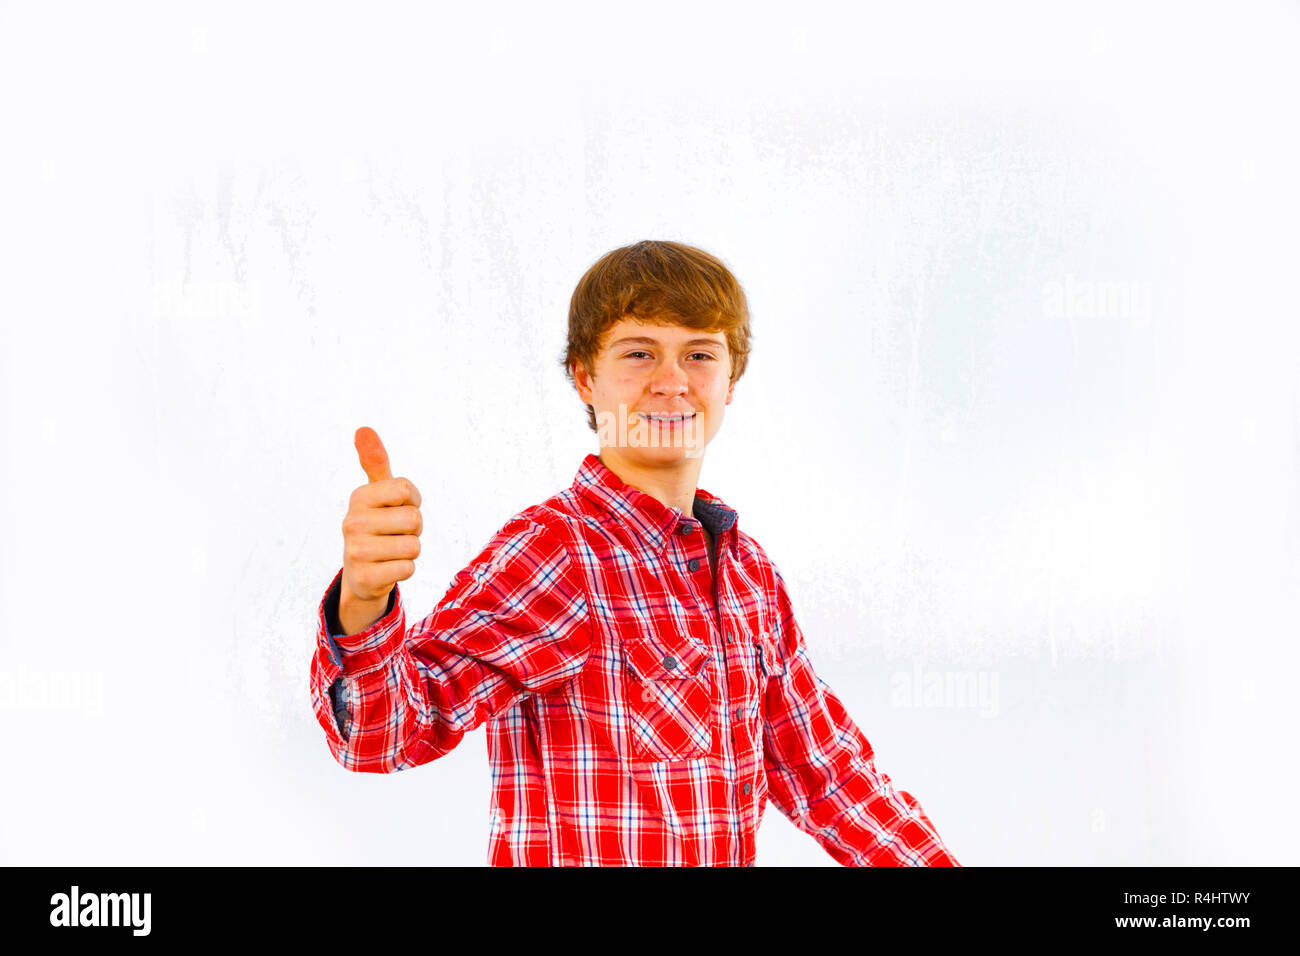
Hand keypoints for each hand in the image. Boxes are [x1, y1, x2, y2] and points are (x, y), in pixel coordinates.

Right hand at [340, 427, 422, 609]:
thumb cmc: (378, 524)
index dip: (412, 500)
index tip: (398, 507)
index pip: (407, 489)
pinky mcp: (364, 578)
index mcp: (358, 497)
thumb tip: (363, 429)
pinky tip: (388, 568)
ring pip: (413, 546)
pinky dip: (405, 570)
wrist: (361, 572)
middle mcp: (352, 522)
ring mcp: (356, 552)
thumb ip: (375, 461)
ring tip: (391, 550)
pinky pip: (408, 569)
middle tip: (395, 533)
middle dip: (414, 529)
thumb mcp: (378, 492)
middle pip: (414, 518)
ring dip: (410, 550)